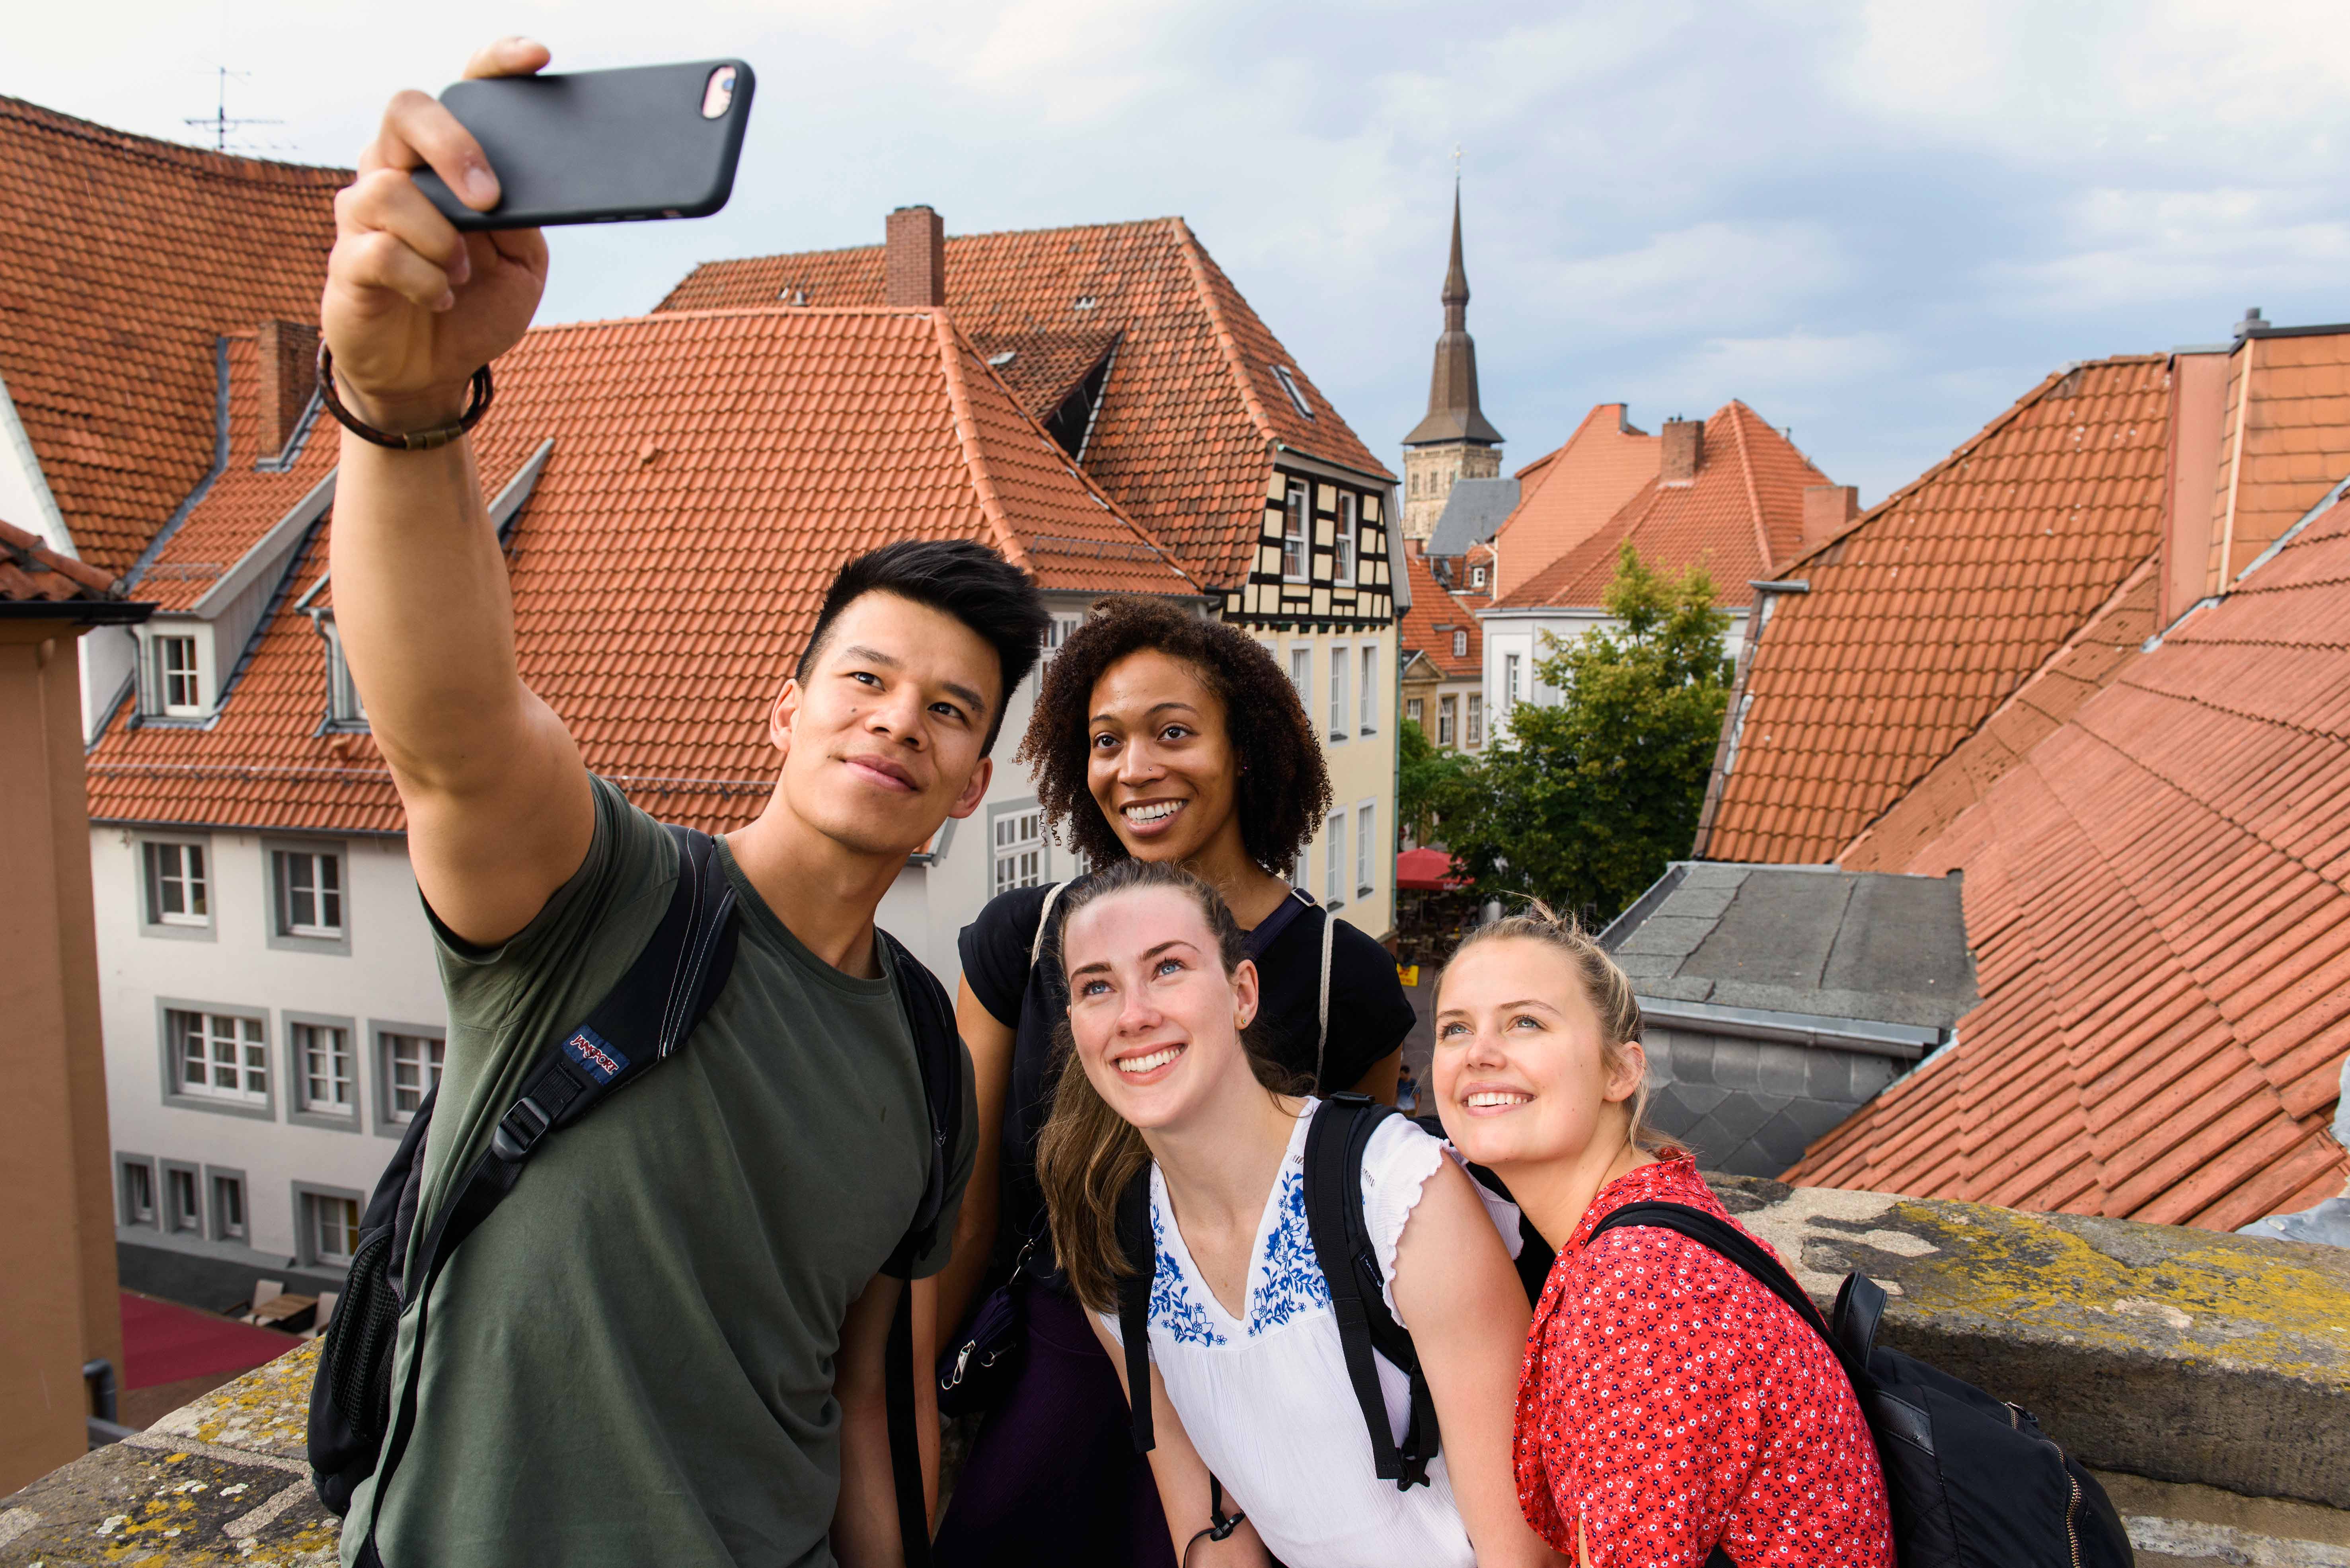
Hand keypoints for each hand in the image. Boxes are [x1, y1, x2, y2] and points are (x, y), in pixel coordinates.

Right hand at [322, 37, 552, 431]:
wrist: (432, 370)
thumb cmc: (475, 303)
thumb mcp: (523, 262)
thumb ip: (525, 218)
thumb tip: (525, 188)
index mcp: (443, 163)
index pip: (461, 92)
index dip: (494, 63)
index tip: (537, 59)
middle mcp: (396, 171)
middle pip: (407, 111)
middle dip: (453, 147)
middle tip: (489, 198)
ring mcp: (364, 213)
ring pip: (392, 190)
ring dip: (442, 240)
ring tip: (461, 276)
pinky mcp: (347, 261)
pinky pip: (381, 251)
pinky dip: (422, 278)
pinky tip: (438, 295)